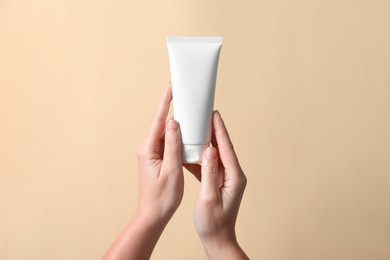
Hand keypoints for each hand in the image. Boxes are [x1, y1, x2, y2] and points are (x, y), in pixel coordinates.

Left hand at [136, 83, 182, 222]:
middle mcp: (147, 148)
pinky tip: (185, 132)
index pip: (158, 120)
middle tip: (183, 93)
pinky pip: (167, 141)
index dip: (165, 102)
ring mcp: (151, 153)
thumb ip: (172, 145)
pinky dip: (177, 135)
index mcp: (148, 149)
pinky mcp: (157, 158)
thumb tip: (174, 122)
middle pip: (161, 122)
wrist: (153, 214)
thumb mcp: (171, 170)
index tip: (170, 86)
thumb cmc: (162, 197)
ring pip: (166, 132)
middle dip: (172, 107)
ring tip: (187, 110)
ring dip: (176, 122)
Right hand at [186, 111, 248, 259]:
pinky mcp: (219, 183)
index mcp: (234, 177)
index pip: (226, 148)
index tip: (214, 115)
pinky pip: (210, 165)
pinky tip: (193, 151)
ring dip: (208, 141)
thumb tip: (209, 150)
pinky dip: (201, 156)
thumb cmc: (213, 223)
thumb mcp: (209, 198)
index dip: (220, 130)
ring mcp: (226, 179)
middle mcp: (233, 175)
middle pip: (223, 148)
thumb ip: (209, 173)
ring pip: (216, 155)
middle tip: (207, 114)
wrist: (218, 239)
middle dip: (215, 131)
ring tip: (199, 128)